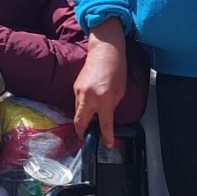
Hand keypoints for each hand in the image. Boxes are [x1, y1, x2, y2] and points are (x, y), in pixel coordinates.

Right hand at [72, 20, 127, 148]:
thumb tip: (106, 117)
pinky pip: (78, 102)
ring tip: (90, 122)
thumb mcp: (120, 92)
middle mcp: (89, 97)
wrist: (104, 51)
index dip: (106, 137)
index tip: (107, 144)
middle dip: (83, 134)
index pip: (104, 124)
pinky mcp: (75, 87)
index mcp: (104, 99)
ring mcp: (79, 92)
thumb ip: (112, 106)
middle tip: (87, 139)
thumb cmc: (116, 69)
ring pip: (78, 113)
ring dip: (83, 120)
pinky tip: (89, 106)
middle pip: (80, 123)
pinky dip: (83, 108)